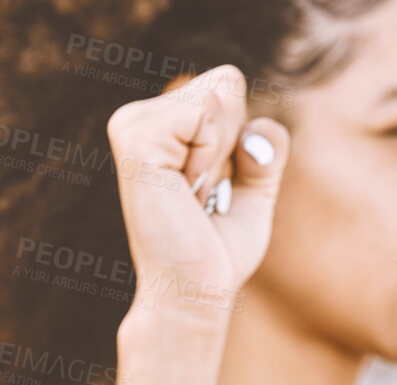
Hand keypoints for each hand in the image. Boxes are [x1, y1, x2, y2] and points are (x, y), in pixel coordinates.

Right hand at [106, 64, 289, 314]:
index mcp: (156, 126)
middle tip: (200, 193)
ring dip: (222, 152)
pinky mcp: (135, 138)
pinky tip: (183, 188)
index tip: (209, 187)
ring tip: (190, 194)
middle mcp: (136, 119)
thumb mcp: (253, 191)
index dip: (238, 137)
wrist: (193, 292)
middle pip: (225, 80)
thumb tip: (257, 131)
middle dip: (233, 139)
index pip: (226, 85)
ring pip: (218, 92)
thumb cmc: (215, 252)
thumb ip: (266, 148)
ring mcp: (131, 125)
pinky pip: (205, 111)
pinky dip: (211, 154)